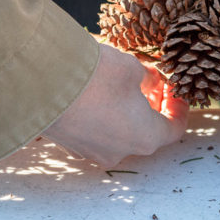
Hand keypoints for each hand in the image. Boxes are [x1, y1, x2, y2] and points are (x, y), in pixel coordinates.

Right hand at [42, 44, 188, 167]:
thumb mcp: (131, 67)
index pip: (174, 128)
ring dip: (128, 112)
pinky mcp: (72, 145)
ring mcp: (94, 152)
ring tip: (124, 84)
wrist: (40, 85)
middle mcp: (121, 152)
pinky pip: (97, 132)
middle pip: (147, 132)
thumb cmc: (95, 77)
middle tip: (152, 84)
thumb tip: (150, 81)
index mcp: (145, 136)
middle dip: (153, 107)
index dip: (179, 107)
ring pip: (120, 133)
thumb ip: (148, 78)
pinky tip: (99, 93)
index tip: (175, 89)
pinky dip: (105, 115)